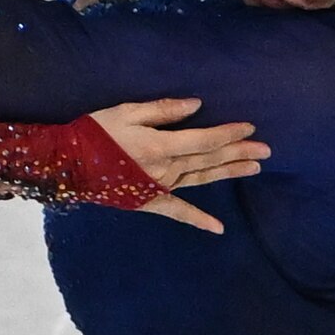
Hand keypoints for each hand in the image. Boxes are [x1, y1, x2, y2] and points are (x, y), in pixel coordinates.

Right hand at [91, 96, 269, 237]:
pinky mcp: (150, 201)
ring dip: (229, 173)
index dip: (229, 133)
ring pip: (202, 178)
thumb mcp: (126, 111)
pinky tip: (219, 228)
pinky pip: (179, 211)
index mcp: (161, 145)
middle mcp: (166, 169)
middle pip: (210, 159)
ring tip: (254, 167)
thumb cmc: (95, 132)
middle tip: (266, 150)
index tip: (250, 127)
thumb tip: (196, 106)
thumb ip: (162, 110)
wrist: (67, 165)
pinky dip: (199, 220)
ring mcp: (160, 187)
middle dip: (240, 153)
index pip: (206, 139)